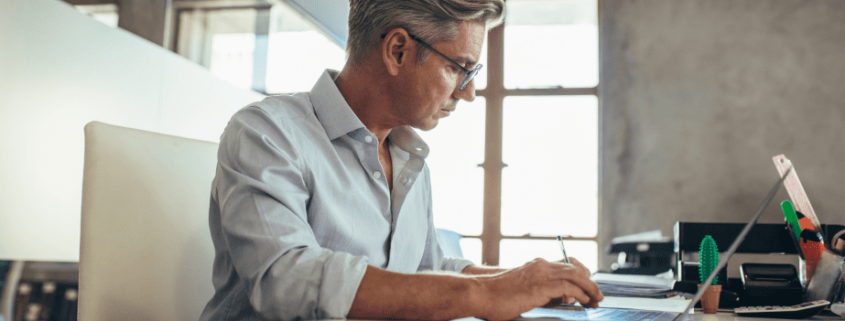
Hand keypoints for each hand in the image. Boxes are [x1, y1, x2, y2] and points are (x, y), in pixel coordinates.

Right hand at [475, 258, 603, 319]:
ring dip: (589, 288)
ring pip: (576, 276)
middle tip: (597, 295)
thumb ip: (541, 291)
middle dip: (589, 282)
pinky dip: (580, 294)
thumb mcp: (523, 290)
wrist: (481, 293)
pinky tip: (584, 302)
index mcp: (537, 265)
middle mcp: (541, 266)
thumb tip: (561, 298)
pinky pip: (569, 288)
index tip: (588, 286)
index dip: (582, 273)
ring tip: (595, 300)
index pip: (567, 263)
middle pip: (575, 268)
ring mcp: (541, 274)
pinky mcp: (541, 286)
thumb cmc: (497, 296)